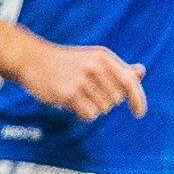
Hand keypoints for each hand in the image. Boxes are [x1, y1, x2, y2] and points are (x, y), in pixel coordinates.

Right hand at [11, 38, 148, 122]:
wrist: (33, 61)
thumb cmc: (68, 63)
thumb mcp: (94, 59)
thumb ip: (118, 68)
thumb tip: (140, 72)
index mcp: (104, 58)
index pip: (129, 82)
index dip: (137, 99)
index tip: (139, 113)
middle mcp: (95, 68)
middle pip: (116, 100)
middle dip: (105, 101)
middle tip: (88, 91)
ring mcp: (82, 81)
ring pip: (103, 109)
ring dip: (92, 107)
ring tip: (77, 94)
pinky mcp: (69, 94)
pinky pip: (89, 115)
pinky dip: (84, 113)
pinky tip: (72, 102)